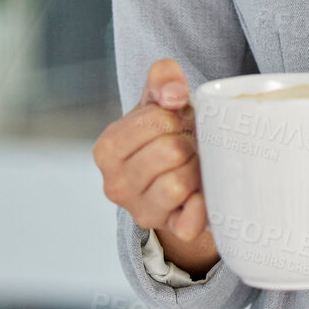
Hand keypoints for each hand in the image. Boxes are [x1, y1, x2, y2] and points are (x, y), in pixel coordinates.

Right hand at [93, 58, 214, 245]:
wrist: (174, 170)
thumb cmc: (163, 131)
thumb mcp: (157, 98)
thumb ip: (162, 78)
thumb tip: (174, 94)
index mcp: (107, 149)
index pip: (154, 122)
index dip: (173, 117)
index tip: (172, 123)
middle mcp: (116, 185)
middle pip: (171, 152)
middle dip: (187, 142)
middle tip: (187, 144)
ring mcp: (141, 211)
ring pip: (179, 184)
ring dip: (196, 168)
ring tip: (193, 163)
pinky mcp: (169, 230)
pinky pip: (190, 223)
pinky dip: (202, 206)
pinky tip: (201, 191)